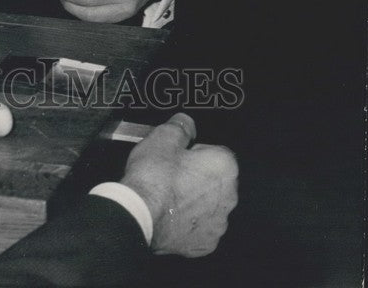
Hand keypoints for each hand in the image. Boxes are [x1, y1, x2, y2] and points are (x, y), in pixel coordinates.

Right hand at [121, 113, 237, 256]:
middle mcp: (228, 197)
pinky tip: (170, 215)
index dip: (194, 151)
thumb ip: (181, 125)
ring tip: (168, 196)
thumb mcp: (164, 136)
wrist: (139, 213)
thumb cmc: (154, 176)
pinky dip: (188, 223)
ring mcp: (217, 224)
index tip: (178, 155)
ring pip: (208, 206)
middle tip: (171, 174)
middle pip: (215, 180)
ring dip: (194, 201)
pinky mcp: (204, 244)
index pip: (215, 152)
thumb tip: (187, 123)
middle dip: (197, 176)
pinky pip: (200, 228)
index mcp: (224, 167)